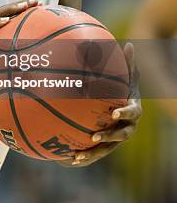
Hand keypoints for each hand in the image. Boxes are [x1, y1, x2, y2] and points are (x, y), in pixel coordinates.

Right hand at [0, 0, 40, 76]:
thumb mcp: (2, 54)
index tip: (41, 4)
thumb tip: (36, 51)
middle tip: (36, 1)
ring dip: (10, 9)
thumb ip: (13, 48)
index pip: (11, 13)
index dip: (25, 7)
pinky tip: (6, 21)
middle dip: (21, 4)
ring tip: (23, 6)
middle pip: (5, 10)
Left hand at [60, 42, 141, 167]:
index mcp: (132, 109)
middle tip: (94, 136)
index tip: (113, 114)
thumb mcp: (125, 76)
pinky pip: (96, 154)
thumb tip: (129, 43)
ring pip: (106, 149)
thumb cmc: (122, 89)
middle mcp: (127, 127)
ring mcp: (117, 139)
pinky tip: (69, 159)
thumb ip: (127, 63)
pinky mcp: (106, 146)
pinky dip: (85, 156)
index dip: (124, 113)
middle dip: (108, 137)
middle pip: (120, 135)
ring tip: (78, 155)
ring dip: (93, 152)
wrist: (120, 110)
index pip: (132, 113)